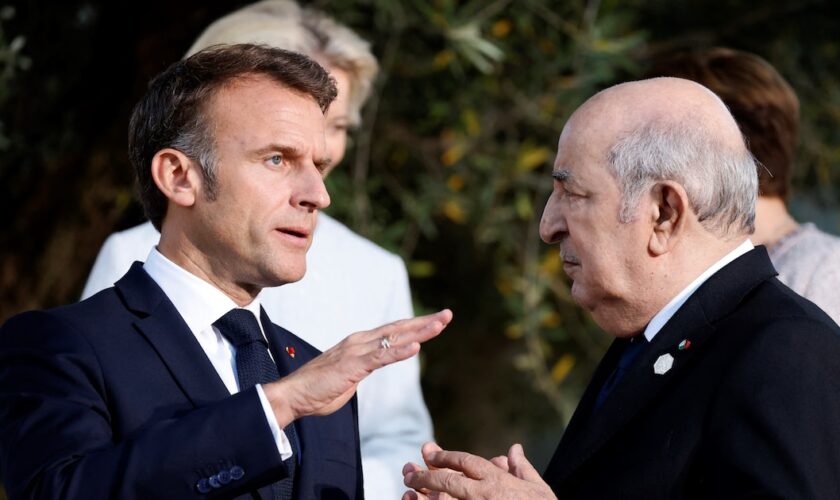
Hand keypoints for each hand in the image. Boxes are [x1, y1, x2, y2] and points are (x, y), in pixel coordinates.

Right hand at [264, 309, 451, 425]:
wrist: (292, 395)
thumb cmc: (318, 390)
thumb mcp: (348, 376)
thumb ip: (362, 368)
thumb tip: (371, 366)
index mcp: (359, 344)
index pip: (393, 331)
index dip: (416, 325)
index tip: (436, 321)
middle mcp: (359, 341)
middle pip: (399, 328)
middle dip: (425, 322)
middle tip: (448, 314)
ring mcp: (356, 351)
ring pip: (394, 338)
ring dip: (419, 331)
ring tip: (440, 324)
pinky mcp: (352, 365)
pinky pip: (380, 357)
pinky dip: (399, 350)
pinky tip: (416, 346)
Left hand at [403, 442, 555, 499]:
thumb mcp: (538, 488)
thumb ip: (522, 468)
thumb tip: (514, 448)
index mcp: (498, 481)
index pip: (467, 462)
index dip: (446, 456)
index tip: (429, 453)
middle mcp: (485, 494)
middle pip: (449, 480)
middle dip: (426, 475)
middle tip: (408, 472)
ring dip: (423, 495)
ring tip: (407, 490)